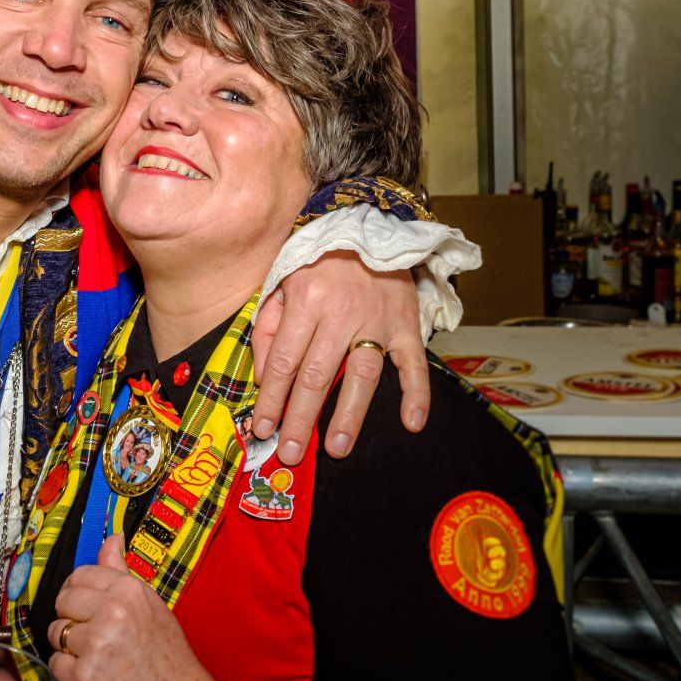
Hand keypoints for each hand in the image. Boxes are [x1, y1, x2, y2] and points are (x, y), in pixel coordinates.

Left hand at [46, 536, 239, 680]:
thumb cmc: (168, 659)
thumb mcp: (152, 607)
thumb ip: (122, 574)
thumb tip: (111, 539)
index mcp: (130, 591)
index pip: (80, 575)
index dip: (80, 593)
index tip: (88, 607)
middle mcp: (112, 613)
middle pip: (62, 602)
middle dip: (71, 619)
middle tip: (94, 637)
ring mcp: (95, 647)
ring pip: (56, 635)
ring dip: (70, 649)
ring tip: (99, 660)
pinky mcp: (81, 678)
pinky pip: (56, 666)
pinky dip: (70, 675)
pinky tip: (95, 680)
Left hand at [250, 252, 429, 461]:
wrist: (371, 228)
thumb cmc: (320, 262)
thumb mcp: (282, 282)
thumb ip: (269, 327)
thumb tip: (266, 377)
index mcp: (306, 300)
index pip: (285, 361)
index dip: (273, 399)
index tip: (263, 429)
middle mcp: (342, 312)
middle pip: (317, 375)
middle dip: (301, 419)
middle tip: (291, 453)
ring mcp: (378, 320)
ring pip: (361, 375)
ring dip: (349, 415)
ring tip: (337, 448)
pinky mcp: (408, 325)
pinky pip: (413, 363)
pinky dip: (416, 394)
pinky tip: (411, 422)